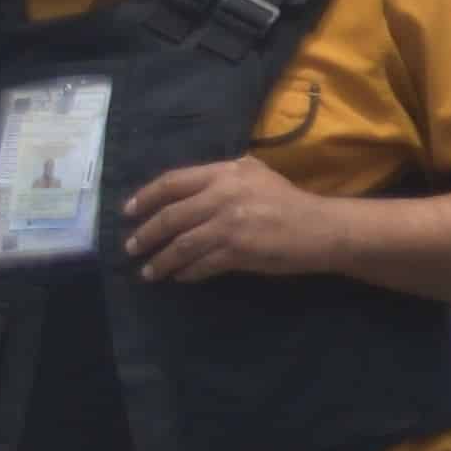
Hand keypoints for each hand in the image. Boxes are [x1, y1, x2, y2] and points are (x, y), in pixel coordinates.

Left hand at [121, 156, 359, 282]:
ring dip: (160, 261)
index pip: (172, 182)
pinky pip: (201, 264)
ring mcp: (230, 225)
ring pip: (180, 245)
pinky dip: (185, 273)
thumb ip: (225, 176)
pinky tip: (179, 277)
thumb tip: (190, 186)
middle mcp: (223, 195)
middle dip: (145, 235)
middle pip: (170, 217)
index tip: (128, 212)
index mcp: (226, 173)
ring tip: (149, 272)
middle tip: (132, 248)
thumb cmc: (289, 201)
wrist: (322, 229)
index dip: (145, 197)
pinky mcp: (238, 251)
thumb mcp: (258, 174)